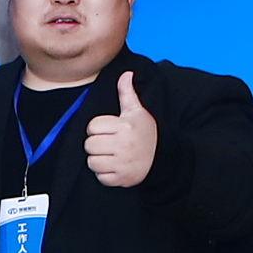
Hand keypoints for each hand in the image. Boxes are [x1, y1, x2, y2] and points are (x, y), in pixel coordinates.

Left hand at [84, 71, 159, 188]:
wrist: (163, 157)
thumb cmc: (146, 133)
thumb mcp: (137, 112)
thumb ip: (127, 93)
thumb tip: (126, 74)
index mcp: (125, 126)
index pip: (92, 126)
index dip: (98, 128)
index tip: (109, 130)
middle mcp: (124, 145)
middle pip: (89, 145)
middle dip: (96, 144)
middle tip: (109, 143)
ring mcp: (123, 163)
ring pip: (92, 162)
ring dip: (99, 160)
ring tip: (111, 155)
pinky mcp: (122, 178)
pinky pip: (100, 177)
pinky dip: (105, 174)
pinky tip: (115, 166)